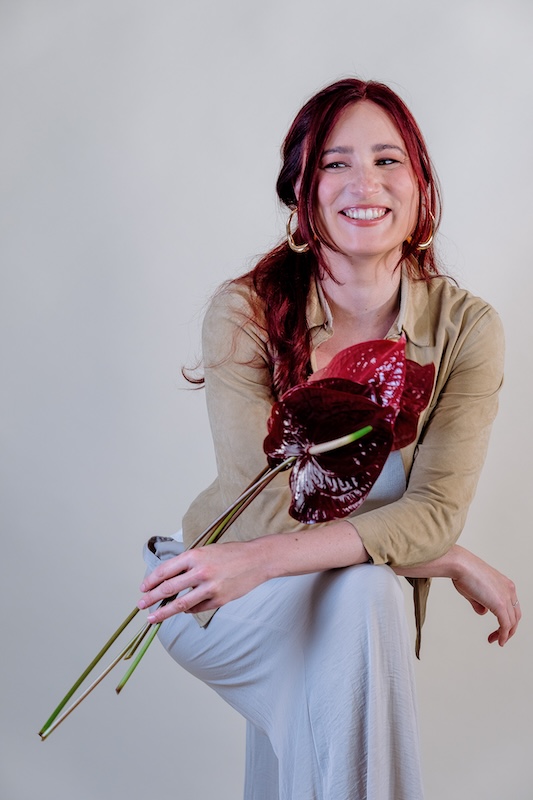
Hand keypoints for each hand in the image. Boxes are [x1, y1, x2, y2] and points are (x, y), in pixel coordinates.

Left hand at [138, 540, 265, 622]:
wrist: (257, 560)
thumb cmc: (231, 553)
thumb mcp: (206, 551)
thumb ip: (188, 564)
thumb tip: (168, 579)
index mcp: (195, 555)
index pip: (165, 570)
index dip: (151, 581)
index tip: (143, 588)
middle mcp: (201, 571)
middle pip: (169, 588)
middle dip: (151, 598)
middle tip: (140, 605)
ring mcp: (210, 587)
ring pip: (180, 603)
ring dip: (163, 612)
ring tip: (152, 618)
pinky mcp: (219, 600)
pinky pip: (197, 608)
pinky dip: (188, 610)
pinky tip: (182, 610)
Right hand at [452, 547, 520, 645]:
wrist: (460, 565)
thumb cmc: (463, 572)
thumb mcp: (473, 590)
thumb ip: (480, 603)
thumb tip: (483, 612)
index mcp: (505, 584)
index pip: (512, 606)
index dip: (507, 619)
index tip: (499, 626)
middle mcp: (509, 590)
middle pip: (515, 616)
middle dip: (508, 629)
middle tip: (499, 637)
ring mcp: (506, 597)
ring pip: (512, 622)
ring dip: (505, 634)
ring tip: (496, 640)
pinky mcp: (500, 605)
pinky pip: (505, 625)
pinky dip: (503, 635)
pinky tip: (498, 640)